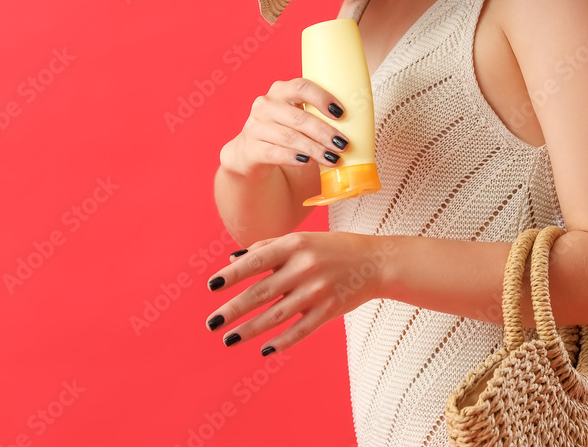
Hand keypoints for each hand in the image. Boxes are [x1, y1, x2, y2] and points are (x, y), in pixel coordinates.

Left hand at [204, 231, 382, 354]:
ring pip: (276, 315)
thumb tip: (232, 260)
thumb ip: (268, 247)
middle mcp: (305, 267)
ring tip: (229, 339)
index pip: (256, 261)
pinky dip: (282, 341)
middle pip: (261, 292)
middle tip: (211, 323)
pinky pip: (301, 330)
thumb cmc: (334, 248)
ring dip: (250, 330)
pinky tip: (265, 349)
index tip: (211, 287)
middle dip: (233, 309)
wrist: (376, 262)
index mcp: (296, 245)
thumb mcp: (303, 238)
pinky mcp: (330, 310)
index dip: (232, 275)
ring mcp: (318, 291)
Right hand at [220, 77, 349, 177]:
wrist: (252, 153)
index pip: (302, 87)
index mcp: (281, 90)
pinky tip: (307, 162)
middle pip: (300, 117)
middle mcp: (266, 104)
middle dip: (325, 132)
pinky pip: (274, 153)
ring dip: (315, 149)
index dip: (323, 99)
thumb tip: (358, 127)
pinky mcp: (250, 148)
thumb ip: (319, 116)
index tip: (342, 114)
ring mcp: (255, 126)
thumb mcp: (299, 118)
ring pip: (290, 137)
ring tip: (333, 158)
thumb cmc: (287, 133)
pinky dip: (293, 157)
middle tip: (343, 144)